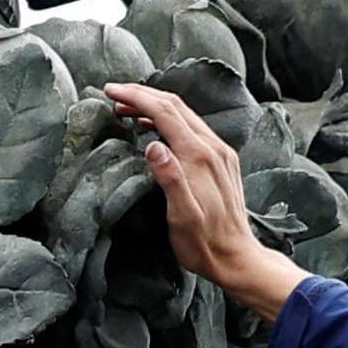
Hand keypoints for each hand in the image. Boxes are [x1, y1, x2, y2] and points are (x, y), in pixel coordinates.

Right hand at [104, 84, 302, 316]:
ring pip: (185, 115)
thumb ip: (169, 178)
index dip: (137, 97)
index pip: (165, 112)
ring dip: (155, 106)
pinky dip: (170, 120)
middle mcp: (213, 147)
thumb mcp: (181, 216)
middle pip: (176, 106)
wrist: (236, 257)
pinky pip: (193, 128)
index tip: (111, 90)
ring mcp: (220, 152)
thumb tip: (152, 145)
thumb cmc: (203, 243)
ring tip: (128, 109)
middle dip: (143, 95)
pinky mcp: (222, 161)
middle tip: (114, 94)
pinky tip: (156, 128)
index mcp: (199, 156)